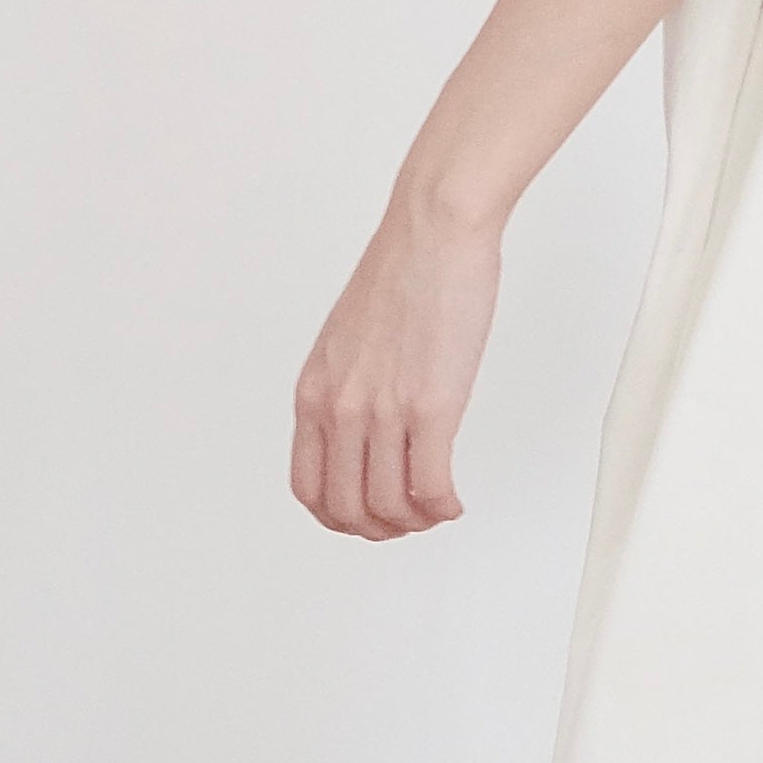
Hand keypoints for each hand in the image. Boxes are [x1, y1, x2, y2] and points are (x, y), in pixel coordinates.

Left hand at [290, 181, 502, 538]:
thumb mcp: (348, 342)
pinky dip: (443, 508)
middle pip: (346, 509)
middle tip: (409, 522)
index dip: (339, 517)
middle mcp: (339, 408)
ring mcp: (382, 411)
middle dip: (380, 530)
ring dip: (416, 522)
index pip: (308, 487)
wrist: (434, 232)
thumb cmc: (402, 274)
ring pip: (388, 508)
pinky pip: (430, 489)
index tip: (368, 516)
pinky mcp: (430, 408)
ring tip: (436, 508)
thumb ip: (347, 389)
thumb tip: (366, 430)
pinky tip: (455, 501)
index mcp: (314, 393)